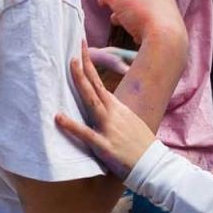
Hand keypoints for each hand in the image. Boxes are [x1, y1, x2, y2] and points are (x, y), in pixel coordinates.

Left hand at [54, 50, 158, 176]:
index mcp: (117, 108)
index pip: (99, 82)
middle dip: (84, 66)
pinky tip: (58, 117)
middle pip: (95, 86)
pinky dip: (71, 125)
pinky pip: (85, 133)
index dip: (89, 65)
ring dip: (81, 83)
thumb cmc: (140, 145)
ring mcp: (109, 127)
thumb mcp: (129, 122)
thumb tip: (103, 104)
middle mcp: (113, 113)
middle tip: (74, 49)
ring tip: (71, 66)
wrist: (154, 164)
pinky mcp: (104, 145)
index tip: (81, 48)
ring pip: (91, 101)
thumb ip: (114, 112)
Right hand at [91, 0, 185, 47]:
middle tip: (104, 3)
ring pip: (142, 3)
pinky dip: (138, 19)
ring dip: (126, 10)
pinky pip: (150, 15)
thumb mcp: (119, 3)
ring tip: (115, 20)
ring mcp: (168, 5)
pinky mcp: (170, 20)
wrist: (167, 42)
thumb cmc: (143, 18)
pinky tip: (132, 31)